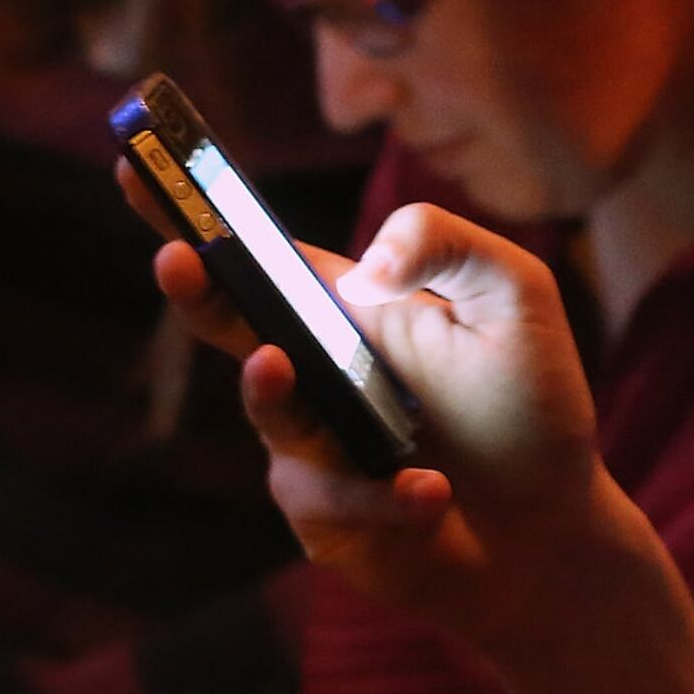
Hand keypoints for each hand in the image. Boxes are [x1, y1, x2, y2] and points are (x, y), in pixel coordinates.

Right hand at [146, 202, 605, 640]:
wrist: (556, 533)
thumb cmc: (530, 407)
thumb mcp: (516, 296)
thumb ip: (449, 245)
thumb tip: (366, 263)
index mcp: (344, 308)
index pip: (255, 253)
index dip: (190, 210)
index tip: (137, 160)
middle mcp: (311, 374)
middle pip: (227, 324)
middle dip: (194, 292)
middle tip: (176, 263)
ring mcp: (308, 449)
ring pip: (273, 420)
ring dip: (277, 399)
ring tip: (280, 368)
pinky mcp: (323, 521)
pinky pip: (329, 501)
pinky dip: (384, 497)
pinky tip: (432, 494)